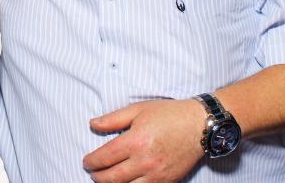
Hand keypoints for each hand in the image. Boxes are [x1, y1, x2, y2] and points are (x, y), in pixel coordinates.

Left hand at [83, 99, 205, 181]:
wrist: (198, 126)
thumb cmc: (168, 115)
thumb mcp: (138, 109)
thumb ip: (112, 119)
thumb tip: (92, 124)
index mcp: (135, 141)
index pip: (105, 158)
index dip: (91, 162)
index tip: (86, 162)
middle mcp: (144, 161)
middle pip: (112, 178)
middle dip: (98, 177)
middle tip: (93, 173)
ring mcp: (156, 174)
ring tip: (106, 180)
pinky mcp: (167, 181)